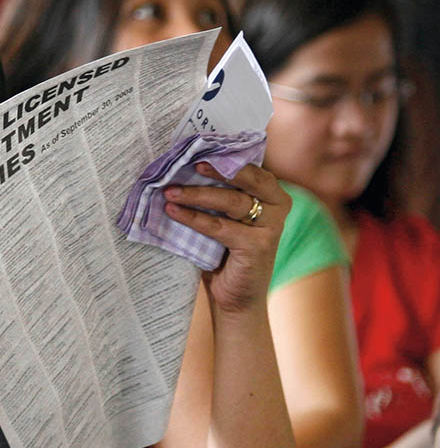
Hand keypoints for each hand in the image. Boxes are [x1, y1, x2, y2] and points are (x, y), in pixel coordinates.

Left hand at [163, 162, 288, 313]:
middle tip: (189, 164)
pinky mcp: (258, 245)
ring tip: (170, 192)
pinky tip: (174, 212)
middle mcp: (278, 205)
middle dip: (216, 169)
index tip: (199, 149)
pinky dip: (194, 218)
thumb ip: (215, 196)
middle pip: (246, 178)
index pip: (250, 166)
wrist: (235, 298)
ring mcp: (271, 226)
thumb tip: (182, 169)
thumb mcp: (223, 218)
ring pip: (231, 201)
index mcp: (272, 193)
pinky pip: (220, 227)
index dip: (225, 156)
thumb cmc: (225, 254)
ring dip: (196, 195)